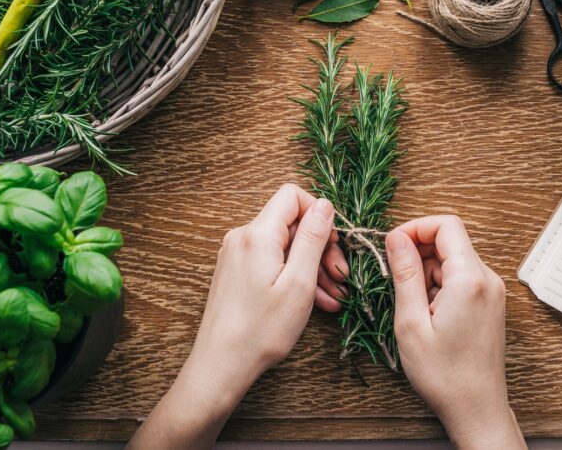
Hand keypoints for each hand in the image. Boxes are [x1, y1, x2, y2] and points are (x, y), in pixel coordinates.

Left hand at [129, 184, 347, 448]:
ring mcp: (237, 255)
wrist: (221, 365)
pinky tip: (315, 302)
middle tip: (340, 277)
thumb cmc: (261, 330)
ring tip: (333, 296)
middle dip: (320, 247)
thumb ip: (312, 238)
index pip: (292, 196)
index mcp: (258, 235)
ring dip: (311, 267)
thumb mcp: (298, 282)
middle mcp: (243, 238)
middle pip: (291, 224)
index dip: (319, 214)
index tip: (334, 244)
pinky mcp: (236, 273)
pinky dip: (294, 277)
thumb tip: (324, 204)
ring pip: (284, 247)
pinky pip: (272, 263)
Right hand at [386, 216, 523, 449]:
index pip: (446, 225)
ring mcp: (492, 291)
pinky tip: (428, 313)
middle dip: (419, 252)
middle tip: (396, 280)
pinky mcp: (490, 302)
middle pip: (450, 240)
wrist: (476, 407)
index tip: (393, 245)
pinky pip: (462, 277)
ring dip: (428, 272)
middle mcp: (488, 279)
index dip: (415, 227)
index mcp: (470, 279)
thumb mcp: (411, 322)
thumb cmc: (444, 374)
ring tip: (414, 306)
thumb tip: (396, 238)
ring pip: (454, 259)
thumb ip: (405, 274)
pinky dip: (440, 285)